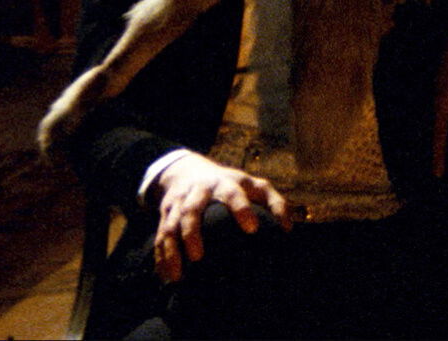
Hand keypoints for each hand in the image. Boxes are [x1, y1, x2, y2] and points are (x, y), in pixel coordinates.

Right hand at [151, 151, 289, 282]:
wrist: (187, 170)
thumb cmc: (232, 184)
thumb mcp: (255, 186)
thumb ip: (275, 202)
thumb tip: (287, 229)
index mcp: (225, 183)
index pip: (233, 194)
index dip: (242, 209)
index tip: (252, 229)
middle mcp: (198, 192)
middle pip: (191, 210)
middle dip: (192, 233)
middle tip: (199, 257)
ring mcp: (178, 203)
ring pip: (170, 226)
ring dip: (172, 250)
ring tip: (178, 276)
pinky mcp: (164, 215)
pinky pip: (160, 237)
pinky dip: (162, 257)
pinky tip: (167, 276)